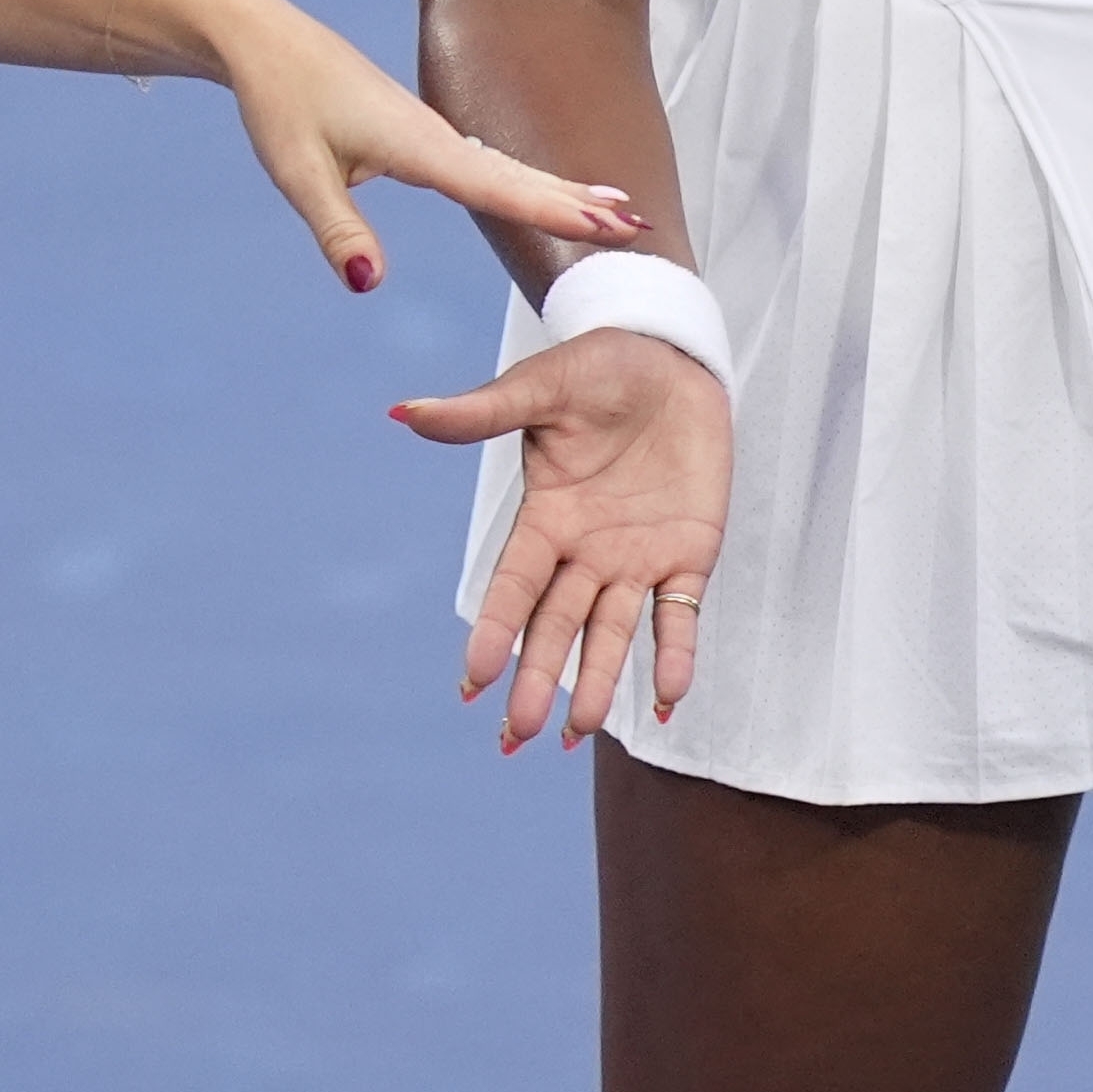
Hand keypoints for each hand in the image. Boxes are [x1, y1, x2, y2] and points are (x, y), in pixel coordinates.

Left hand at [202, 0, 645, 294]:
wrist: (263, 40)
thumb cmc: (278, 101)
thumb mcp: (295, 171)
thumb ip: (336, 228)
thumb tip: (367, 284)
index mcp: (416, 145)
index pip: (497, 187)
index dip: (554, 210)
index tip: (611, 225)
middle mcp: (436, 137)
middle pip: (519, 176)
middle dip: (579, 201)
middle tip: (641, 224)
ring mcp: (431, 133)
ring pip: (509, 169)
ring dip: (563, 190)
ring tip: (616, 209)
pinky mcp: (419, 135)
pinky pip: (488, 165)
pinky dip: (525, 182)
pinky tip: (540, 192)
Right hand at [393, 326, 732, 751]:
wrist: (671, 357)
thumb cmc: (599, 368)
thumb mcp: (541, 388)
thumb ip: (481, 413)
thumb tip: (403, 411)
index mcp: (545, 517)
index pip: (514, 584)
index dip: (495, 629)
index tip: (473, 680)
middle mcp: (584, 550)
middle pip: (555, 624)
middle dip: (536, 676)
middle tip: (514, 734)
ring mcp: (636, 557)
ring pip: (612, 633)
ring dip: (597, 682)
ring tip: (577, 732)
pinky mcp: (689, 553)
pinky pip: (680, 615)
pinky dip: (674, 656)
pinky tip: (669, 699)